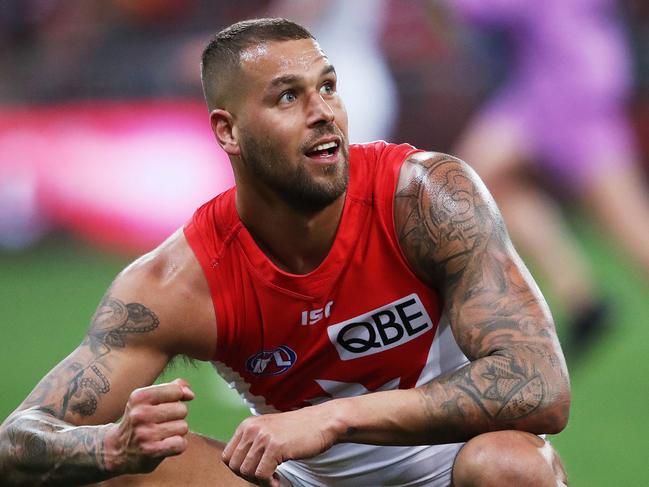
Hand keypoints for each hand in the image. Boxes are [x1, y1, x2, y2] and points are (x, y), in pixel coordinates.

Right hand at [103, 378, 193, 474]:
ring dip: (177, 432)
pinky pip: (181, 444)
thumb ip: (172, 389)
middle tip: (161, 423)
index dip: (177, 399)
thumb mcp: (149, 399)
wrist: (116, 449)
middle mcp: (140, 414)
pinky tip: (165, 445)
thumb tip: (190, 394)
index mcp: (139, 397)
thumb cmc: (140, 420)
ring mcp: (145, 433)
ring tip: (161, 434)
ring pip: (183, 427)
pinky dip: (178, 445)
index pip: (176, 391)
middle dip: (177, 417)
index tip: (166, 405)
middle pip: (182, 410)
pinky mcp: (151, 451)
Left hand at [223, 406, 338, 485]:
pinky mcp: (275, 446)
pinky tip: (279, 479)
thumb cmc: (299, 430)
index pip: (228, 456)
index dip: (240, 470)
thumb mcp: (269, 431)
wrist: (323, 422)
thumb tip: (240, 468)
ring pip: (246, 472)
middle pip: (234, 466)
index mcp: (247, 425)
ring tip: (274, 478)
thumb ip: (253, 443)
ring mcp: (263, 437)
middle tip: (266, 477)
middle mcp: (251, 429)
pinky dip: (269, 483)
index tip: (255, 472)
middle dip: (249, 477)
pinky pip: (261, 475)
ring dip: (260, 481)